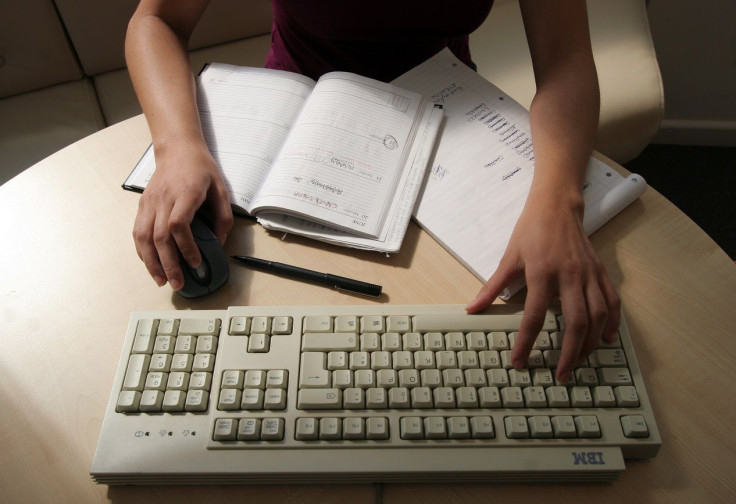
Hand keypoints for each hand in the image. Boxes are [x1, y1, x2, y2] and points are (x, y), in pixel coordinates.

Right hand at [132, 142, 232, 289]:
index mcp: (185, 194)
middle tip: (178, 283)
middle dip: (168, 264)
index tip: (195, 262)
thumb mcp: (221, 189)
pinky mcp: (142, 205)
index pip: (178, 224)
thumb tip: (219, 243)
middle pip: (159, 236)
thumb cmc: (200, 168)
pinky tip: (150, 264)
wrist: (177, 149)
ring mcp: (149, 203)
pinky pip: (137, 232)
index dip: (185, 247)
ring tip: (161, 280)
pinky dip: (142, 251)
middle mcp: (163, 199)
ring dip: (151, 263)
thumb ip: (223, 217)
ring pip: (144, 237)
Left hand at [466, 192, 619, 381]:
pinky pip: (612, 302)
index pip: (534, 316)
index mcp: (542, 273)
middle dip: (569, 353)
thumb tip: (472, 308)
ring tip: (579, 362)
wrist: (557, 205)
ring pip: (598, 316)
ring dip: (590, 343)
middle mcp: (569, 276)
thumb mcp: (508, 258)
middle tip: (561, 375)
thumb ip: (492, 287)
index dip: (526, 343)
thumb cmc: (531, 230)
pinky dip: (611, 323)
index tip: (519, 362)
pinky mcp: (600, 272)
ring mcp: (588, 274)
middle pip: (575, 323)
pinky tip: (606, 339)